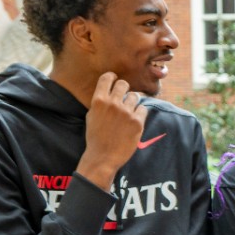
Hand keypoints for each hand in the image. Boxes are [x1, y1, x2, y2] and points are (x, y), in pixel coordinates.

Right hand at [75, 72, 147, 188]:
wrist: (103, 157)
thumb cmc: (96, 137)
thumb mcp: (92, 115)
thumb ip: (101, 102)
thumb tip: (109, 90)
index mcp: (99, 101)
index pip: (107, 78)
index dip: (112, 77)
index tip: (115, 79)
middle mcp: (113, 103)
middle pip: (124, 84)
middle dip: (124, 89)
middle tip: (124, 96)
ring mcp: (126, 112)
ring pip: (135, 96)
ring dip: (132, 102)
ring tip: (128, 113)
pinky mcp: (137, 122)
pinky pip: (143, 109)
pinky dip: (140, 113)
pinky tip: (134, 121)